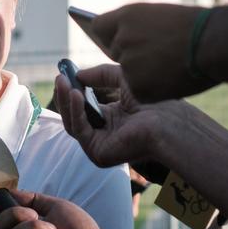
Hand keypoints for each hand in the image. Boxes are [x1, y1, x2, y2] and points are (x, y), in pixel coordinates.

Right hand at [55, 64, 187, 167]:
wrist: (168, 122)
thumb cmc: (154, 101)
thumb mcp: (123, 80)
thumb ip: (100, 75)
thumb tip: (78, 74)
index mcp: (112, 122)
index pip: (84, 110)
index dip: (73, 93)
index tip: (64, 76)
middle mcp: (104, 136)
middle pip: (74, 117)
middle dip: (65, 96)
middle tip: (59, 78)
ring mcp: (100, 147)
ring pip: (73, 124)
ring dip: (65, 102)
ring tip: (62, 82)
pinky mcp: (97, 154)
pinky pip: (80, 130)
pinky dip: (75, 112)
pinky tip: (76, 94)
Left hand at [90, 3, 215, 101]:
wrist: (217, 44)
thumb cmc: (196, 27)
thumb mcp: (159, 16)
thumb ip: (134, 26)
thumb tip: (115, 39)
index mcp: (126, 17)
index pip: (99, 27)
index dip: (110, 34)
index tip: (115, 38)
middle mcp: (121, 39)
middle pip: (115, 51)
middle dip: (132, 53)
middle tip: (158, 52)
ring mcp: (128, 64)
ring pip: (128, 72)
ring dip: (144, 72)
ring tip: (170, 64)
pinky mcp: (137, 87)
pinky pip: (140, 90)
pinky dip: (154, 88)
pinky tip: (171, 79)